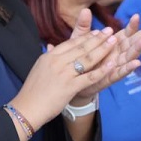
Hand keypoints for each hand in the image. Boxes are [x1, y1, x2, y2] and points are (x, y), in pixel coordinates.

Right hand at [14, 10, 118, 128]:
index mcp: (49, 56)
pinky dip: (102, 70)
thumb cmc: (31, 91)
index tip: (97, 31)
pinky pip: (89, 76)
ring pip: (87, 58)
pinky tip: (112, 64)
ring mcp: (63, 73)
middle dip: (98, 38)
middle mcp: (56, 61)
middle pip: (81, 47)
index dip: (86, 37)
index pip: (71, 43)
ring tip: (114, 41)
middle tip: (110, 31)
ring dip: (103, 49)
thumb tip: (51, 46)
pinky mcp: (69, 86)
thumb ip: (48, 58)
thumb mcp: (38, 69)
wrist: (26, 108)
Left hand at [71, 13, 140, 101]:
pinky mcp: (108, 78)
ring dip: (138, 49)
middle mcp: (116, 54)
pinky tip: (136, 63)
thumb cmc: (77, 59)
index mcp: (111, 44)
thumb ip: (83, 26)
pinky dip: (128, 68)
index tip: (137, 16)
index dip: (131, 26)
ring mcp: (114, 66)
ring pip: (129, 57)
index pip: (125, 33)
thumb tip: (85, 9)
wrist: (70, 81)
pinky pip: (120, 73)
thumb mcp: (79, 41)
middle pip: (132, 44)